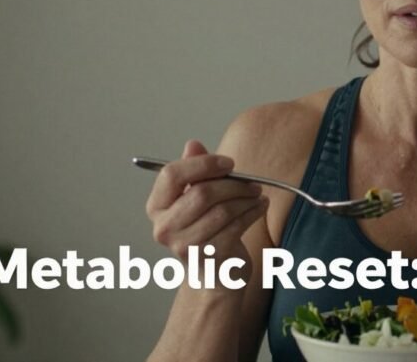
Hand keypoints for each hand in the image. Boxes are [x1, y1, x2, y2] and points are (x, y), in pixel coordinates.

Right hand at [145, 140, 268, 267]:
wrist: (216, 271)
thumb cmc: (207, 228)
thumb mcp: (197, 196)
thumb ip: (194, 171)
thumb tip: (193, 145)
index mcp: (156, 206)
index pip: (171, 175)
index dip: (203, 164)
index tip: (229, 163)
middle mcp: (164, 228)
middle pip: (202, 193)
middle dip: (233, 184)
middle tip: (252, 182)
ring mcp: (184, 246)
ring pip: (222, 210)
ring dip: (246, 198)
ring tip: (257, 194)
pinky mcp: (207, 257)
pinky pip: (235, 226)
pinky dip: (252, 213)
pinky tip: (259, 207)